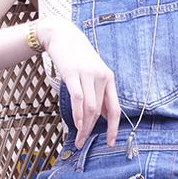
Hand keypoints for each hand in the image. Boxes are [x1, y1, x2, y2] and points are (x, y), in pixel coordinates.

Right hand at [39, 17, 120, 147]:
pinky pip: (78, 98)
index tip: (111, 142)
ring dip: (84, 126)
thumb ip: (98, 92)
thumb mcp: (93, 73)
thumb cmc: (77, 56)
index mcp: (109, 79)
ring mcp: (88, 74)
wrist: (62, 35)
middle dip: (91, 130)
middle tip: (82, 143)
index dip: (114, 128)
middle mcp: (102, 77)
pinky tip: (76, 124)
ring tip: (78, 138)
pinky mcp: (73, 73)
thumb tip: (103, 115)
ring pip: (90, 107)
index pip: (115, 109)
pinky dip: (77, 114)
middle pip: (99, 111)